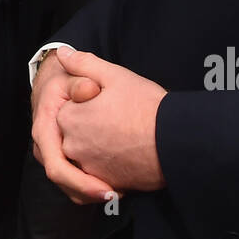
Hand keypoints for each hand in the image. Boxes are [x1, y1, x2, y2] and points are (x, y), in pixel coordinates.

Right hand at [31, 48, 115, 204]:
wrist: (53, 82)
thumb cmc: (66, 79)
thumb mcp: (73, 74)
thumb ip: (82, 78)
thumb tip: (88, 89)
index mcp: (45, 130)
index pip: (58, 167)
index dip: (83, 183)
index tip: (109, 189)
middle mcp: (44, 147)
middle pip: (65, 182)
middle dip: (92, 193)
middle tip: (121, 194)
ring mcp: (52, 155)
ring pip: (70, 186)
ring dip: (94, 192)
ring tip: (122, 190)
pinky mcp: (63, 159)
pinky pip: (75, 182)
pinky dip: (93, 187)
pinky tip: (115, 183)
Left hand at [55, 48, 167, 191]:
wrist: (175, 141)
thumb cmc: (147, 106)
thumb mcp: (114, 75)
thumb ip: (82, 63)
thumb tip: (63, 54)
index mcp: (69, 118)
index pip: (67, 108)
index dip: (89, 102)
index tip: (110, 102)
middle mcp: (72, 147)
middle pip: (74, 132)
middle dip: (91, 125)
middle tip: (119, 117)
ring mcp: (88, 168)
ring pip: (85, 154)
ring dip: (98, 145)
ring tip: (124, 134)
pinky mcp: (105, 184)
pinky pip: (99, 174)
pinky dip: (109, 164)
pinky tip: (127, 152)